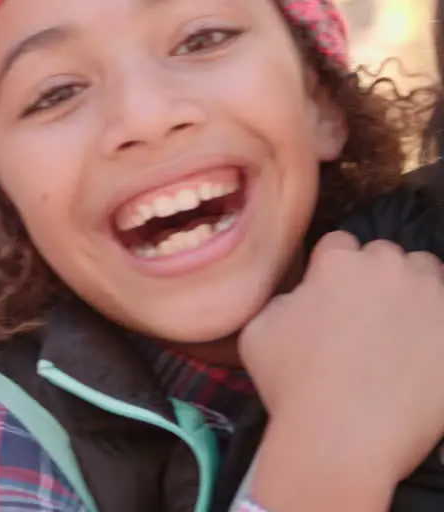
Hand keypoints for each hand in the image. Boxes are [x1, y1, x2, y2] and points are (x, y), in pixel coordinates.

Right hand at [240, 231, 443, 506]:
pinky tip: (418, 359)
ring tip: (398, 334)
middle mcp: (390, 269)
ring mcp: (433, 300)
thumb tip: (300, 298)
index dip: (331, 272)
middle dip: (376, 280)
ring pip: (428, 278)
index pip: (340, 245)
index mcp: (339, 262)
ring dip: (413, 296)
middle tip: (363, 320)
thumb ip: (282, 300)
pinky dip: (435, 331)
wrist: (341, 438)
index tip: (328, 300)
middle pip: (387, 257)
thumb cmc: (291, 385)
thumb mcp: (258, 331)